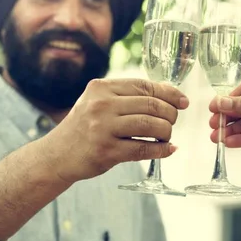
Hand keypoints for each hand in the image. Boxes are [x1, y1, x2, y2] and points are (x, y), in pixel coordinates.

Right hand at [42, 78, 188, 182]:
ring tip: (165, 137)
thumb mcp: (99, 102)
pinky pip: (144, 148)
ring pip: (151, 125)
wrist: (57, 155)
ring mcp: (103, 128)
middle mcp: (101, 104)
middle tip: (172, 123)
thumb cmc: (84, 127)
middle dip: (170, 115)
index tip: (182, 102)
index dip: (169, 93)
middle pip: (152, 105)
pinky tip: (167, 150)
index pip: (145, 86)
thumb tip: (169, 92)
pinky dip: (161, 150)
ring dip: (166, 132)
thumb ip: (128, 96)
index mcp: (101, 88)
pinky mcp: (107, 151)